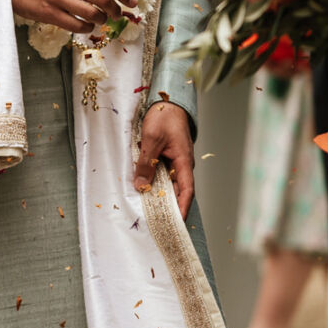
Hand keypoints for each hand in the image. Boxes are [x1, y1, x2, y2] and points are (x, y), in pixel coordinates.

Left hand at [137, 100, 194, 218]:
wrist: (167, 102)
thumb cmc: (164, 117)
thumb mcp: (151, 140)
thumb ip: (146, 162)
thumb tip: (141, 186)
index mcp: (184, 161)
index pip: (186, 191)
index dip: (182, 208)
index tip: (176, 224)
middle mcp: (182, 165)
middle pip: (178, 191)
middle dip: (170, 208)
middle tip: (159, 225)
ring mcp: (175, 162)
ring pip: (168, 184)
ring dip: (160, 197)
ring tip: (150, 213)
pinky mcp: (166, 158)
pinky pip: (162, 175)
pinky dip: (154, 184)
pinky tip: (144, 191)